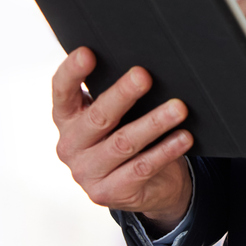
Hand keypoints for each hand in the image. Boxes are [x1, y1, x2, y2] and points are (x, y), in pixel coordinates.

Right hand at [52, 48, 192, 233]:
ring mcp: (86, 172)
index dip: (72, 72)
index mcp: (66, 117)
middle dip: (123, 94)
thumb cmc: (125, 131)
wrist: (140, 185)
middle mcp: (70, 145)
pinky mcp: (108, 193)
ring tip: (178, 108)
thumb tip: (144, 66)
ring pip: (123, 143)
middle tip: (144, 75)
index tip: (87, 53)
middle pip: (98, 116)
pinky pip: (141, 168)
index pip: (62, 90)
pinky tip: (183, 137)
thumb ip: (116, 92)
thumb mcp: (114, 113)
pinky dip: (165, 151)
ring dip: (154, 123)